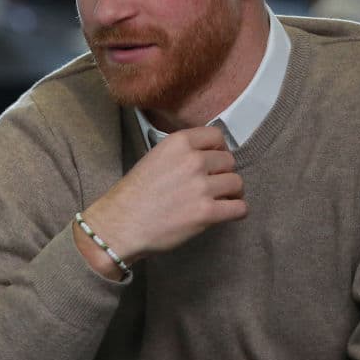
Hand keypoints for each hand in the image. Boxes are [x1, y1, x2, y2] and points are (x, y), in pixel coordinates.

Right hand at [82, 126, 246, 263]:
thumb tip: (206, 158)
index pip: (216, 136)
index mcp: (178, 143)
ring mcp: (201, 187)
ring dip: (231, 193)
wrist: (120, 224)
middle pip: (229, 161)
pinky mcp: (207, 213)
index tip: (214, 161)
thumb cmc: (133, 194)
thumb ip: (181, 154)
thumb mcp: (154, 158)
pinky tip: (224, 213)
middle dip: (223, 173)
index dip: (218, 149)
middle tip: (212, 186)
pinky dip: (236, 212)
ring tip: (219, 200)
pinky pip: (240, 208)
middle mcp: (192, 160)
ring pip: (237, 183)